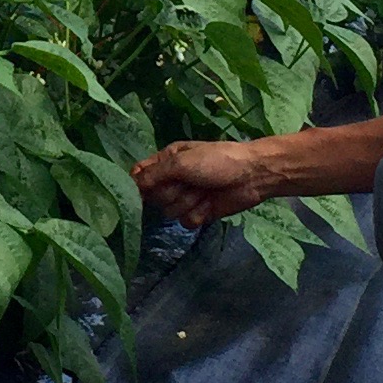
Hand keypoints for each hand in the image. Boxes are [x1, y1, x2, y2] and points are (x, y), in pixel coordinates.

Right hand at [131, 139, 264, 229]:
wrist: (251, 176)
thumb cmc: (216, 160)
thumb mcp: (182, 161)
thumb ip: (154, 174)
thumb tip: (131, 185)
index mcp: (167, 160)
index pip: (140, 175)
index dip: (140, 184)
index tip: (144, 189)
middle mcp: (173, 179)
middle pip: (154, 197)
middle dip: (172, 192)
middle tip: (189, 183)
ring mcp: (186, 197)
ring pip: (169, 211)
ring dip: (187, 203)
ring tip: (204, 192)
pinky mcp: (199, 213)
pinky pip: (185, 222)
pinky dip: (198, 214)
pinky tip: (209, 205)